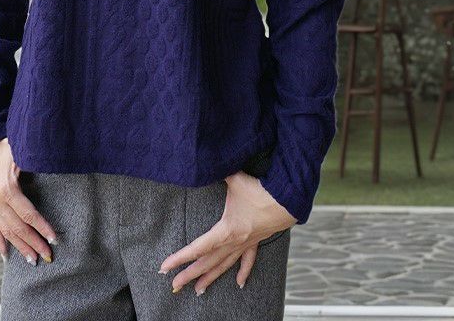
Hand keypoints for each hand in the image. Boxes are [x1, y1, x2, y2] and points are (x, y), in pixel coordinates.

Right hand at [0, 138, 58, 264]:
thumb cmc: (6, 146)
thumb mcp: (21, 152)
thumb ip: (34, 162)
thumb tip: (52, 165)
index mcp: (7, 189)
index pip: (28, 215)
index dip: (42, 227)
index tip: (54, 238)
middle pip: (18, 228)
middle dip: (34, 243)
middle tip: (48, 256)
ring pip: (6, 232)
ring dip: (20, 247)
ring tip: (32, 260)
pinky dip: (0, 242)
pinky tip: (6, 255)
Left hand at [158, 170, 296, 293]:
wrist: (288, 201)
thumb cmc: (261, 191)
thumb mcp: (235, 179)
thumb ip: (218, 171)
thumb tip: (205, 161)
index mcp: (226, 231)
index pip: (198, 248)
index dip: (180, 257)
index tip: (165, 266)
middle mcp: (234, 242)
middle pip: (207, 262)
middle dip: (189, 274)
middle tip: (174, 286)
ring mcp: (245, 243)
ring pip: (224, 265)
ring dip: (210, 278)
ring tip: (198, 291)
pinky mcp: (255, 240)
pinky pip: (247, 260)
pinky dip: (243, 272)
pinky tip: (239, 284)